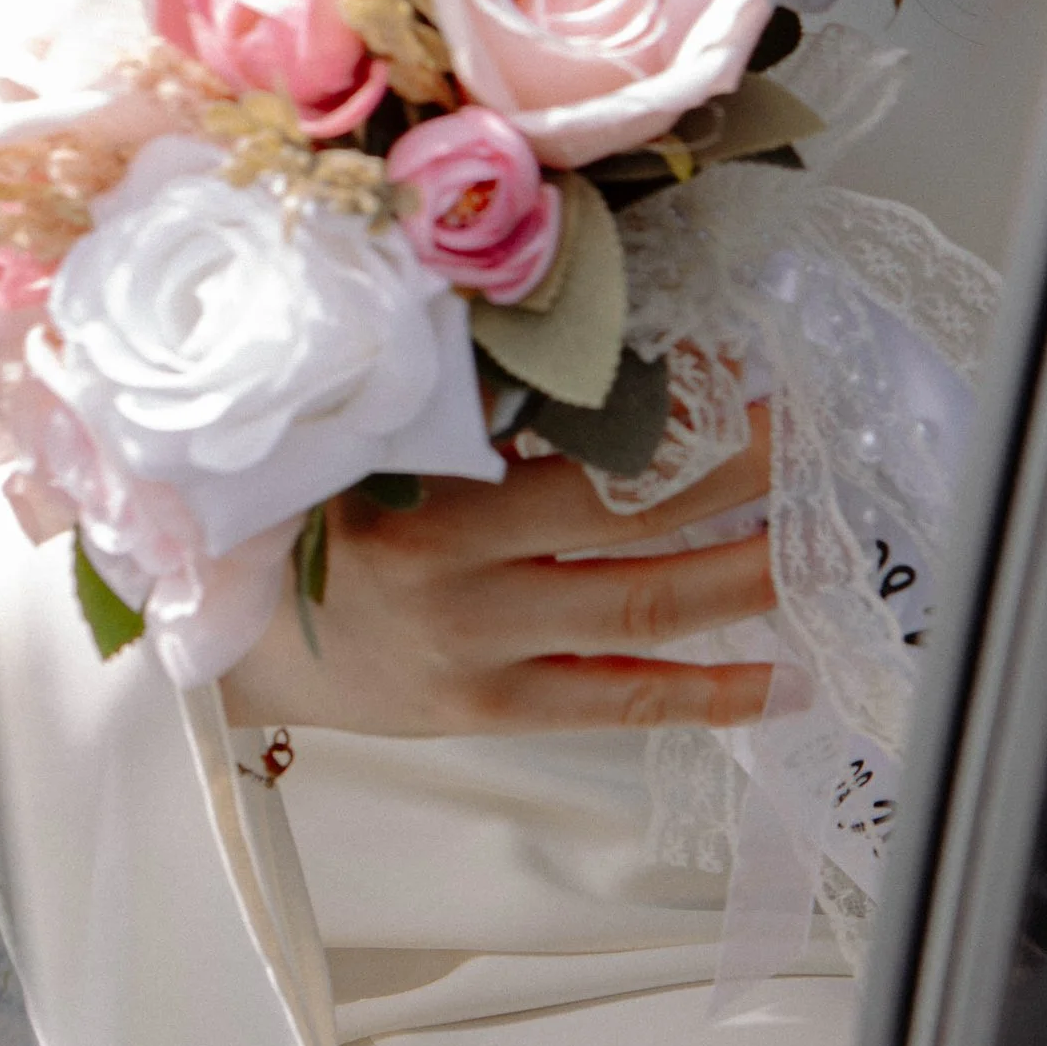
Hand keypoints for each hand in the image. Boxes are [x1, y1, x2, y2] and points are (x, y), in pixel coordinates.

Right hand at [220, 409, 774, 735]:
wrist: (224, 641)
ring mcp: (479, 649)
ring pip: (642, 608)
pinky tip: (783, 678)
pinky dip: (707, 692)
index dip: (671, 413)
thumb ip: (456, 398)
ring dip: (744, 574)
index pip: (574, 440)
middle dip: (736, 478)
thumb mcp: (358, 441)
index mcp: (422, 486)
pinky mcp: (489, 709)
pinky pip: (617, 700)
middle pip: (632, 519)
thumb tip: (577, 335)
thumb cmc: (294, 516)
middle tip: (815, 439)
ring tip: (822, 544)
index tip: (744, 370)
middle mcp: (458, 573)